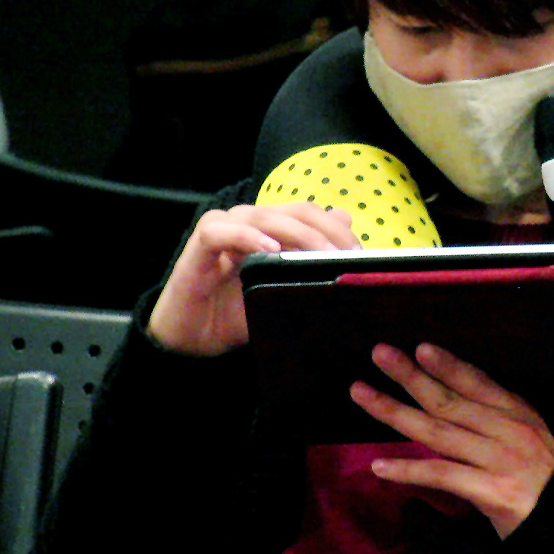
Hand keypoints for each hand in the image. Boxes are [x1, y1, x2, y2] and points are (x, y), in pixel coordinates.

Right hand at [148, 203, 359, 355]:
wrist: (192, 342)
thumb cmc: (235, 315)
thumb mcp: (283, 295)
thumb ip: (310, 269)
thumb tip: (348, 237)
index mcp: (271, 229)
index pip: (311, 215)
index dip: (338, 230)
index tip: (361, 255)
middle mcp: (249, 222)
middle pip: (295, 211)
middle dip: (326, 232)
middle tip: (347, 256)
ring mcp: (224, 228)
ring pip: (265, 216)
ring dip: (297, 233)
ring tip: (320, 254)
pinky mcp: (200, 244)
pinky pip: (223, 231)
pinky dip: (248, 236)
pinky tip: (270, 250)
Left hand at [351, 343, 553, 538]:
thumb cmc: (539, 477)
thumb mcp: (524, 435)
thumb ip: (492, 415)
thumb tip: (447, 391)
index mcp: (517, 412)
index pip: (477, 382)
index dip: (448, 364)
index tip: (419, 348)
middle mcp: (508, 430)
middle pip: (449, 400)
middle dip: (410, 376)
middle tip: (380, 353)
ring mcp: (499, 460)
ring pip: (438, 432)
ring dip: (395, 412)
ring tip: (362, 394)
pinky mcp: (491, 491)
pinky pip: (442, 476)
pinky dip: (409, 470)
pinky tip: (380, 466)